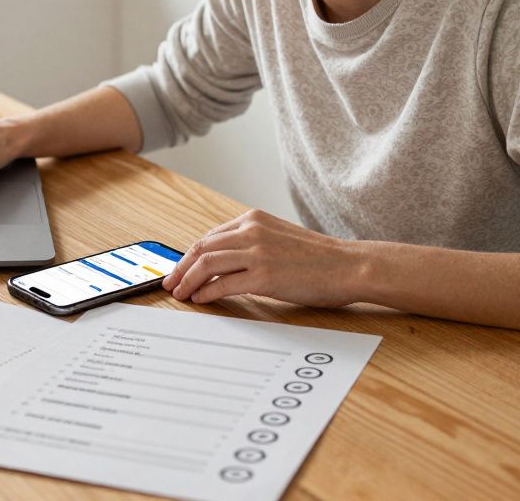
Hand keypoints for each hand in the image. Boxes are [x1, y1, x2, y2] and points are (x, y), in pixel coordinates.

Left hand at [161, 210, 362, 307]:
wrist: (349, 266)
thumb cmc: (319, 258)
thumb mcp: (280, 238)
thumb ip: (252, 243)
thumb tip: (224, 263)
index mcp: (254, 219)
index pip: (210, 236)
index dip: (190, 255)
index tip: (180, 269)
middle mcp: (251, 231)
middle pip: (201, 248)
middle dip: (180, 267)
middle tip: (169, 283)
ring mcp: (257, 252)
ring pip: (206, 264)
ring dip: (187, 281)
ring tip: (180, 294)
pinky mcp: (263, 275)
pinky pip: (222, 284)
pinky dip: (206, 292)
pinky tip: (200, 300)